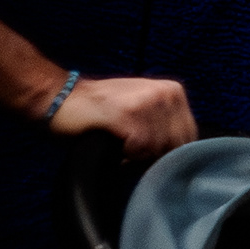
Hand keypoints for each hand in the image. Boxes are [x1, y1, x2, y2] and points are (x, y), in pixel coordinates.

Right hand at [51, 74, 196, 159]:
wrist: (60, 98)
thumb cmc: (100, 110)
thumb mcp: (142, 109)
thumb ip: (166, 125)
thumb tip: (184, 154)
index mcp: (173, 91)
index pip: (189, 137)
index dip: (168, 153)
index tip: (146, 151)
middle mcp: (165, 93)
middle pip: (176, 146)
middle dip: (154, 157)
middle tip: (130, 150)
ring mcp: (147, 102)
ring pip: (158, 150)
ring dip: (137, 157)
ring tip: (120, 146)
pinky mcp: (127, 114)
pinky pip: (140, 149)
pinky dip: (126, 156)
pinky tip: (114, 146)